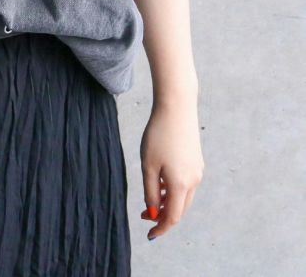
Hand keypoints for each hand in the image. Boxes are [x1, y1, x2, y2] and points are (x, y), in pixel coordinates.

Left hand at [139, 97, 204, 239]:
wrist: (177, 108)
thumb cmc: (158, 135)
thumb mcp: (148, 165)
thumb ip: (150, 191)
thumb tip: (152, 211)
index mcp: (181, 184)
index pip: (173, 216)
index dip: (161, 227)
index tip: (150, 234)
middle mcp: (194, 181)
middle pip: (180, 209)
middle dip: (162, 215)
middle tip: (143, 214)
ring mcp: (198, 171)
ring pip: (183, 196)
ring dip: (168, 202)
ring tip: (150, 198)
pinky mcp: (197, 161)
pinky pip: (186, 184)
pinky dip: (174, 190)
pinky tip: (161, 183)